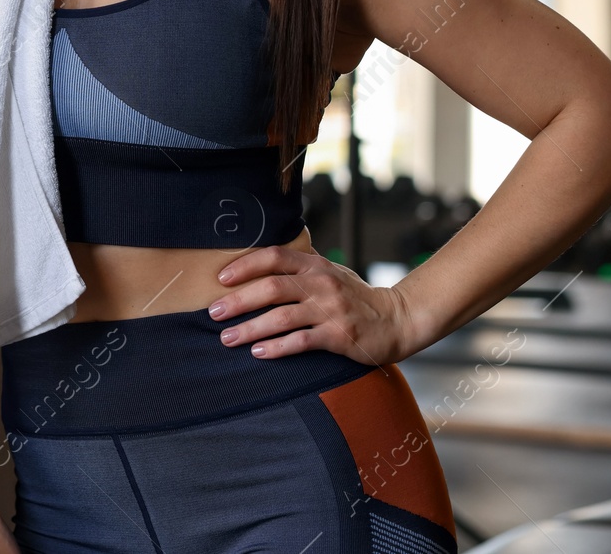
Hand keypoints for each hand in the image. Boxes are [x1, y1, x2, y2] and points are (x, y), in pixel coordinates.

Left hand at [208, 245, 423, 366]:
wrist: (396, 319)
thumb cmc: (356, 296)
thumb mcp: (331, 272)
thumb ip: (302, 266)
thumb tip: (263, 260)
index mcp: (316, 265)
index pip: (275, 257)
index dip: (246, 265)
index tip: (221, 278)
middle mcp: (322, 284)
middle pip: (272, 287)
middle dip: (239, 300)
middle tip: (214, 312)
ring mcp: (331, 310)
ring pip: (282, 317)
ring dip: (250, 328)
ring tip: (228, 338)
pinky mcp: (339, 336)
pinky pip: (301, 341)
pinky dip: (277, 347)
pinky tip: (258, 352)